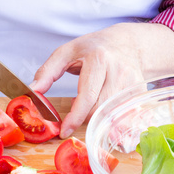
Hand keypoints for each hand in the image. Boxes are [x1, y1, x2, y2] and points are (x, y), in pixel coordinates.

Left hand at [30, 23, 173, 138]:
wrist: (126, 43)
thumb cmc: (93, 48)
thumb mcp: (66, 53)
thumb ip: (47, 72)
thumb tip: (33, 91)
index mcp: (99, 60)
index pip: (87, 96)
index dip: (75, 117)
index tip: (64, 131)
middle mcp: (119, 71)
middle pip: (99, 109)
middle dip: (83, 116)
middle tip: (75, 108)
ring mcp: (133, 83)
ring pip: (111, 115)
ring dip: (96, 116)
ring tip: (89, 102)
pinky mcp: (140, 93)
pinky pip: (124, 116)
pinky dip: (111, 120)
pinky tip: (104, 110)